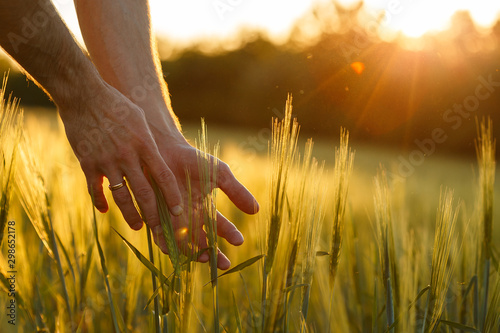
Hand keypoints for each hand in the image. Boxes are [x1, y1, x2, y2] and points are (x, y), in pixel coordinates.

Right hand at [58, 79, 184, 233]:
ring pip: (121, 196)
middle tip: (161, 231)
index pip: (163, 176)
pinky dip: (100, 202)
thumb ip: (148, 141)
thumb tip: (158, 159)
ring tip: (138, 226)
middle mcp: (127, 156)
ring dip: (130, 215)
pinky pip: (94, 189)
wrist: (83, 95)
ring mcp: (106, 161)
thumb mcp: (139, 119)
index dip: (173, 196)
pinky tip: (104, 211)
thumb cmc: (116, 104)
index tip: (180, 211)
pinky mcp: (88, 163)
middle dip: (154, 215)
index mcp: (144, 144)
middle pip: (144, 192)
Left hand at [150, 135, 259, 269]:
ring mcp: (173, 221)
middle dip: (215, 256)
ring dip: (194, 254)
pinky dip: (169, 245)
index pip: (221, 229)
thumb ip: (236, 191)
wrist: (166, 150)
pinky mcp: (156, 218)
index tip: (239, 240)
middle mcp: (190, 220)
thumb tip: (256, 210)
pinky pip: (163, 237)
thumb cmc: (193, 160)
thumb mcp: (220, 174)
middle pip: (204, 244)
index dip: (231, 235)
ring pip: (184, 246)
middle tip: (225, 264)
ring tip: (204, 256)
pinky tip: (176, 248)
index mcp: (206, 211)